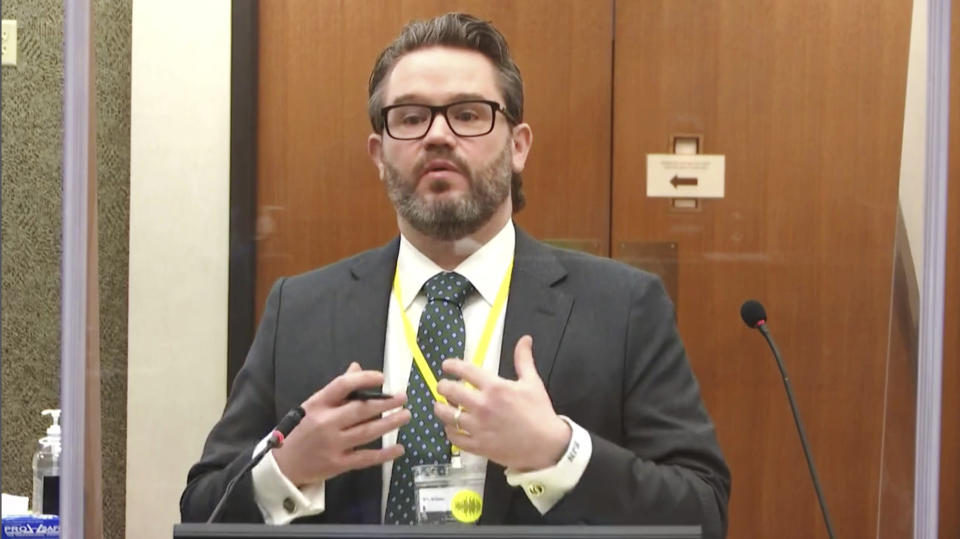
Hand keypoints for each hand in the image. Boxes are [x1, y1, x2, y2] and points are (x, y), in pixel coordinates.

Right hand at [272, 362, 409, 486]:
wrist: (282, 464)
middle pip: (360, 409)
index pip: (342, 385)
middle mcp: (326, 423)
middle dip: (385, 403)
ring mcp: (332, 444)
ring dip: (390, 423)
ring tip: (405, 415)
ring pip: (367, 432)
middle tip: (403, 398)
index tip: (382, 377)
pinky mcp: (338, 464)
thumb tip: (357, 368)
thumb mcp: (313, 405)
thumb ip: (337, 389)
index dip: (364, 379)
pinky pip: (365, 458)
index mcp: (318, 404)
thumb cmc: (301, 429)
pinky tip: (399, 448)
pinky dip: (384, 454)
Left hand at [434, 335, 570, 470]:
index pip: (466, 370)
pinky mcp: (478, 445)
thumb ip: (523, 360)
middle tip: (443, 386)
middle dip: (443, 386)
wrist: (547, 445)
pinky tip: (452, 426)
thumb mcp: (532, 382)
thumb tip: (524, 340)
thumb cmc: (540, 413)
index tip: (447, 365)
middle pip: (450, 391)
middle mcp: (483, 406)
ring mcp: (478, 427)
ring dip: (441, 408)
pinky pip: (454, 437)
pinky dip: (449, 431)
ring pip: (447, 415)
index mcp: (495, 388)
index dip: (452, 365)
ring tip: (442, 405)